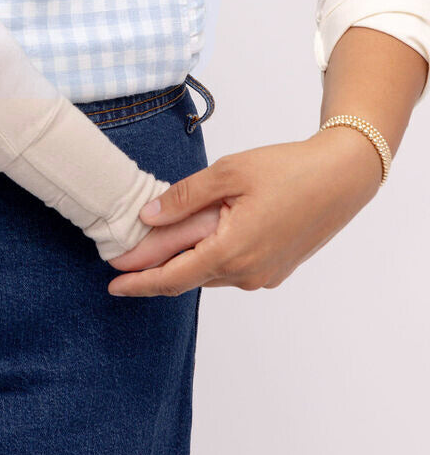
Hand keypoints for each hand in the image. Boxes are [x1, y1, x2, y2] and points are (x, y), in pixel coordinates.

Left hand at [105, 132, 382, 297]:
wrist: (341, 178)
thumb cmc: (287, 170)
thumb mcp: (228, 173)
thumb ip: (184, 197)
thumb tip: (148, 216)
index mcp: (232, 251)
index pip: (172, 277)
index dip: (139, 282)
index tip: (113, 285)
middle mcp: (247, 273)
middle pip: (187, 277)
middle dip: (153, 270)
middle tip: (122, 259)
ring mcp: (263, 275)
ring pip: (209, 273)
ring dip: (181, 262)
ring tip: (154, 244)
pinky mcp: (274, 269)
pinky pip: (230, 269)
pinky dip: (207, 257)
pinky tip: (196, 238)